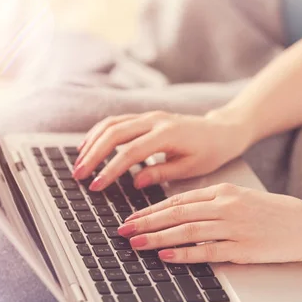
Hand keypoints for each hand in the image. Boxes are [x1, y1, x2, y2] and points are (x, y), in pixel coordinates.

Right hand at [72, 111, 249, 190]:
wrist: (222, 130)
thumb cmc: (211, 151)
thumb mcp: (192, 168)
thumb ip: (162, 173)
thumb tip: (136, 182)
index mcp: (168, 134)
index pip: (131, 151)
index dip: (111, 169)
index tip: (97, 185)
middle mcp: (155, 120)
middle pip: (114, 133)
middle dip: (93, 154)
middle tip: (79, 175)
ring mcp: (149, 116)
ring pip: (112, 124)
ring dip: (92, 142)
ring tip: (79, 162)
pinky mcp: (146, 117)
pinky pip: (117, 121)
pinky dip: (100, 132)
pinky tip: (89, 145)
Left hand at [117, 183, 301, 270]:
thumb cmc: (274, 212)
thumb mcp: (241, 198)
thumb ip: (212, 202)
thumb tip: (180, 211)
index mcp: (224, 191)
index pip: (179, 200)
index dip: (152, 209)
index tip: (132, 216)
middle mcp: (226, 206)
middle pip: (177, 214)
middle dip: (146, 222)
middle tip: (123, 229)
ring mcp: (234, 227)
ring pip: (187, 231)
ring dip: (158, 238)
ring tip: (136, 243)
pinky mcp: (243, 248)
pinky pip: (207, 251)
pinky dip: (184, 254)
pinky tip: (166, 256)